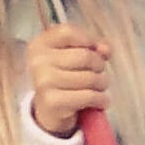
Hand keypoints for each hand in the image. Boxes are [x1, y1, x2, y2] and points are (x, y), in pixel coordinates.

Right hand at [27, 21, 109, 137]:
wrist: (50, 112)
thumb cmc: (64, 79)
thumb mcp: (72, 58)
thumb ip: (91, 47)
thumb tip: (105, 49)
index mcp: (40, 45)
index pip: (68, 32)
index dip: (89, 39)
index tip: (97, 50)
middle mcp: (38, 61)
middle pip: (84, 56)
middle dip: (100, 66)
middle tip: (100, 75)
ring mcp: (44, 82)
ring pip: (90, 77)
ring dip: (102, 84)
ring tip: (99, 89)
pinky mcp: (53, 101)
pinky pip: (89, 96)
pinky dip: (101, 99)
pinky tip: (101, 101)